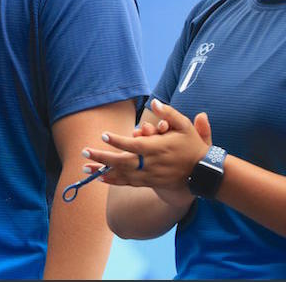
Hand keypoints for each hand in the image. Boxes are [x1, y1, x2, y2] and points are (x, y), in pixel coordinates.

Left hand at [82, 99, 212, 206]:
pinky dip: (114, 181)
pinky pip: (128, 183)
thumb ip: (169, 114)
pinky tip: (101, 178)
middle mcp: (151, 164)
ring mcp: (149, 175)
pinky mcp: (149, 182)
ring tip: (85, 168)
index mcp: (157, 148)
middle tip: (84, 152)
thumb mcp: (185, 126)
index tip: (104, 135)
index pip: (133, 145)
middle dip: (102, 158)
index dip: (118, 140)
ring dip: (103, 172)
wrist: (202, 172)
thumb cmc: (192, 146)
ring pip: (122, 175)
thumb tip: (154, 102)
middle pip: (122, 162)